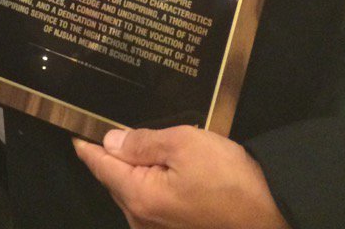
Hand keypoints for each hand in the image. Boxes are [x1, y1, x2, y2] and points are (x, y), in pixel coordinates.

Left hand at [74, 126, 289, 228]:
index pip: (100, 166)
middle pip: (115, 179)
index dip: (86, 145)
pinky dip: (150, 180)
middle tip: (111, 125)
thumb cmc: (230, 180)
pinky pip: (151, 201)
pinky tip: (163, 165)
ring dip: (134, 167)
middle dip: (113, 153)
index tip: (73, 129)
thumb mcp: (184, 144)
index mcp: (139, 197)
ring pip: (133, 191)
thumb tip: (110, 141)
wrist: (271, 217)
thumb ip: (142, 142)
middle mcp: (142, 220)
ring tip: (140, 140)